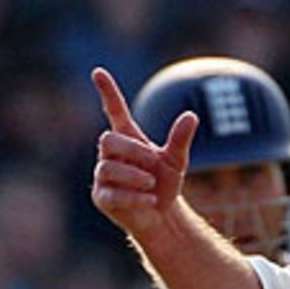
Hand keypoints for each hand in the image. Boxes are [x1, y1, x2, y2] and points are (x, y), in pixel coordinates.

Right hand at [91, 66, 198, 240]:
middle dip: (132, 152)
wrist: (161, 216)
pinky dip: (134, 197)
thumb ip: (180, 140)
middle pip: (108, 139)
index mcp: (128, 139)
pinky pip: (112, 193)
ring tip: (152, 185)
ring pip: (108, 167)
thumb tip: (191, 115)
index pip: (114, 111)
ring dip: (136, 177)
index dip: (108, 92)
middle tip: (153, 165)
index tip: (98, 72)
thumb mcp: (176, 161)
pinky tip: (150, 200)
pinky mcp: (102, 197)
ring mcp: (103, 175)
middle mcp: (110, 154)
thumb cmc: (164, 184)